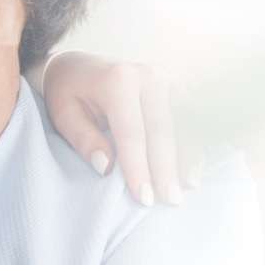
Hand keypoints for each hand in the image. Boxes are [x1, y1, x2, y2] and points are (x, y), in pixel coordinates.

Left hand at [39, 51, 204, 206]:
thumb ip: (83, 139)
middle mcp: (146, 74)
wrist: (79, 65)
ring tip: (190, 184)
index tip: (144, 198)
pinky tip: (201, 160)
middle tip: (171, 200)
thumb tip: (105, 166)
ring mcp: (166, 75)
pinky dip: (201, 135)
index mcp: (117, 81)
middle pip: (162, 129)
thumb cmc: (69, 94)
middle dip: (167, 168)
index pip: (132, 132)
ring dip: (191, 154)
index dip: (139, 167)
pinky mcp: (179, 80)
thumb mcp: (63, 115)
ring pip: (186, 120)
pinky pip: (195, 111)